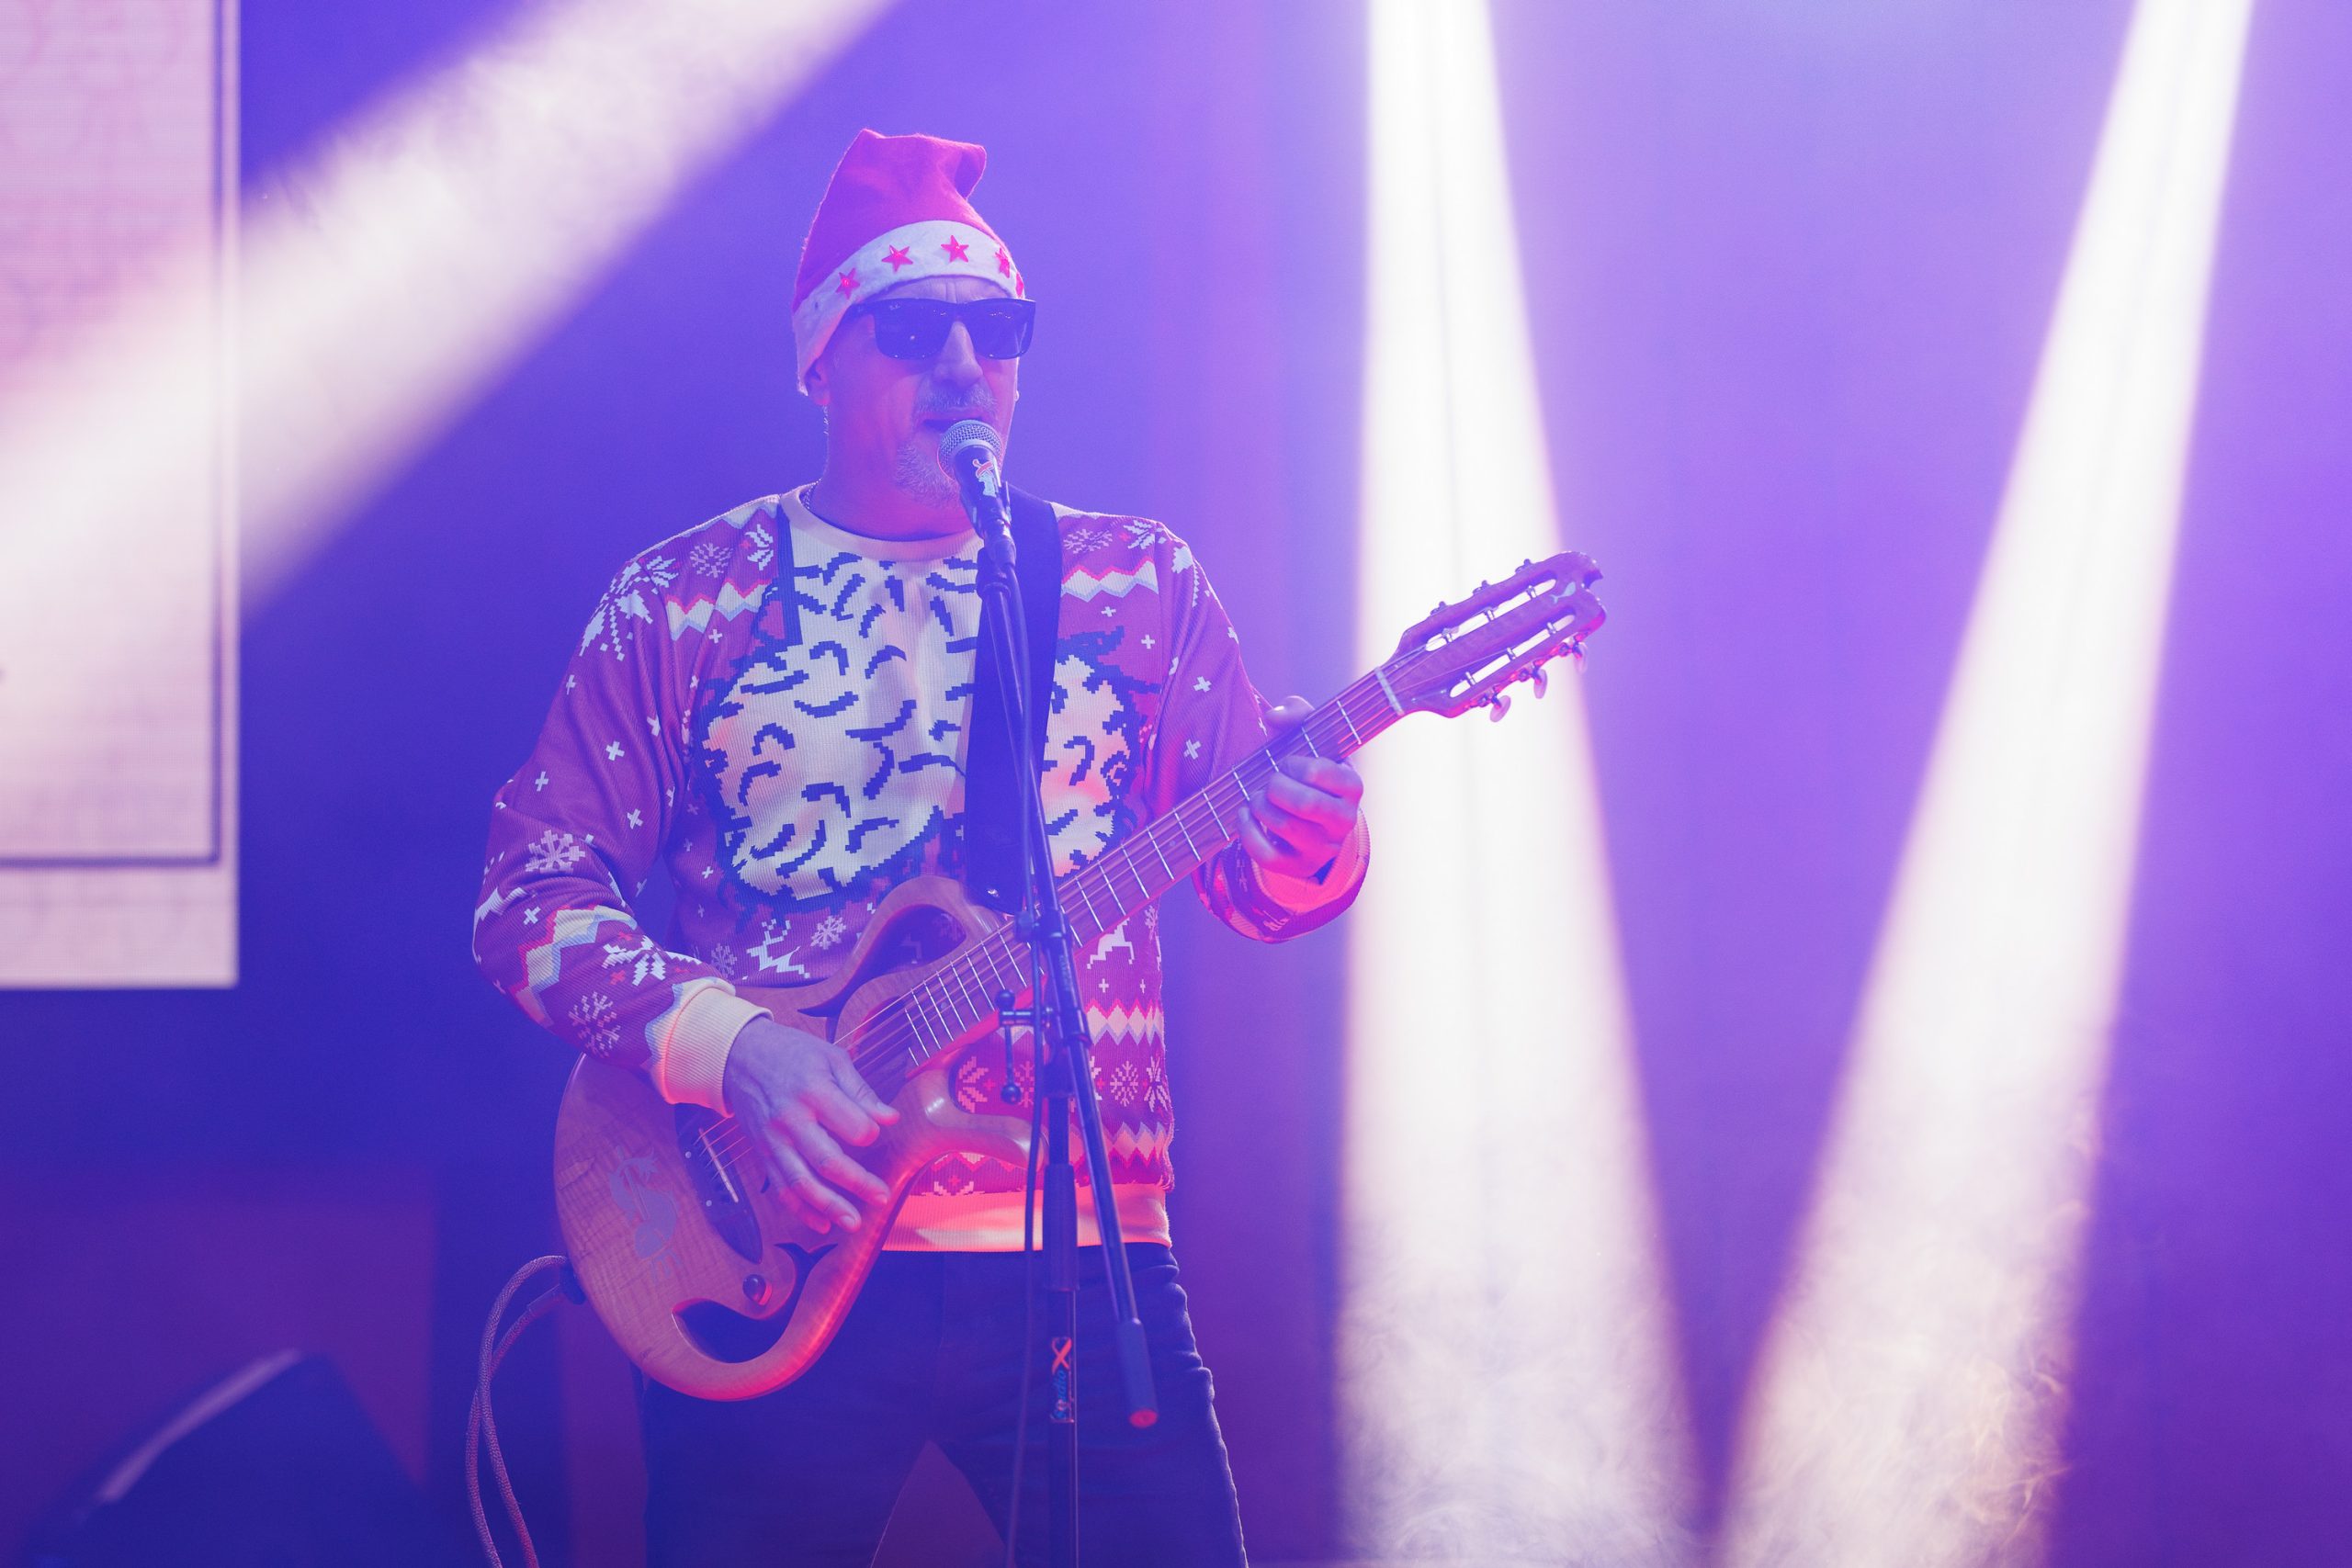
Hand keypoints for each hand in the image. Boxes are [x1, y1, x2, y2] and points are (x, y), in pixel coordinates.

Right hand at [722, 1015, 900, 1234]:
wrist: (739, 1057)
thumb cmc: (792, 1054)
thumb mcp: (831, 1058)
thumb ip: (861, 1092)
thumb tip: (890, 1118)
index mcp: (813, 1091)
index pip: (850, 1125)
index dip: (869, 1133)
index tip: (875, 1133)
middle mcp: (791, 1120)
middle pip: (826, 1160)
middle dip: (858, 1182)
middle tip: (882, 1196)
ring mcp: (773, 1140)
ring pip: (801, 1182)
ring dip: (829, 1206)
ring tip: (853, 1222)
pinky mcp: (762, 1154)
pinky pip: (781, 1188)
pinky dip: (800, 1210)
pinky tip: (821, 1224)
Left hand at [1240, 696, 1363, 880]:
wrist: (1313, 818)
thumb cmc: (1309, 771)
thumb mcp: (1311, 737)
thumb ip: (1297, 713)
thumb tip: (1272, 717)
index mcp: (1352, 786)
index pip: (1320, 772)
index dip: (1294, 764)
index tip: (1288, 762)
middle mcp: (1344, 820)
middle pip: (1305, 803)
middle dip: (1276, 786)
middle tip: (1271, 781)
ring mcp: (1323, 848)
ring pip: (1284, 827)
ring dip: (1260, 805)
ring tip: (1259, 796)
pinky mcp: (1298, 866)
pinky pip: (1266, 855)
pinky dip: (1247, 832)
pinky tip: (1245, 815)